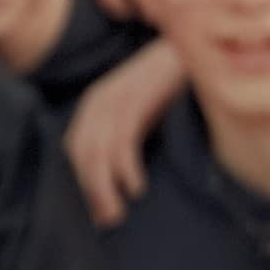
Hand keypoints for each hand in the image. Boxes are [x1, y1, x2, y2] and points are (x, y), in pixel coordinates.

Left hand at [65, 38, 185, 225]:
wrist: (192, 47)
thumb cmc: (171, 84)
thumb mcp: (142, 109)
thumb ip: (129, 134)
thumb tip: (123, 176)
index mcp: (96, 105)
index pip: (77, 150)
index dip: (83, 181)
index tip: (96, 211)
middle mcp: (98, 101)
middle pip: (82, 155)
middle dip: (91, 191)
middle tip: (106, 221)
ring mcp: (115, 99)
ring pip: (98, 153)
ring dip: (104, 188)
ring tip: (117, 214)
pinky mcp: (135, 99)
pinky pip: (122, 142)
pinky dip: (126, 169)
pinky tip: (136, 188)